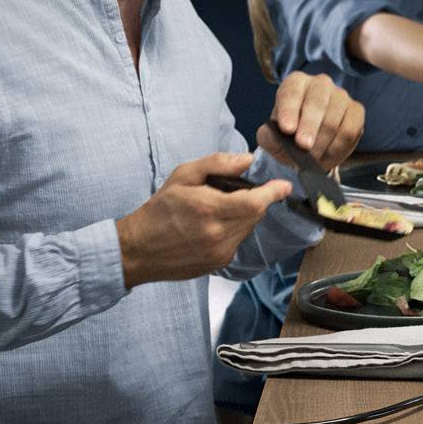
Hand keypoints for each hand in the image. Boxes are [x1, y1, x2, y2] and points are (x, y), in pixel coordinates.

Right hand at [115, 153, 291, 286]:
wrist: (139, 249)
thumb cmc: (159, 210)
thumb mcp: (183, 176)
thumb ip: (217, 164)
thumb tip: (247, 160)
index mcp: (209, 209)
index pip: (254, 202)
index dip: (272, 193)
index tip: (283, 186)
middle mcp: (218, 234)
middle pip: (255, 215)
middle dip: (255, 201)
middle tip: (237, 192)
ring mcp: (220, 252)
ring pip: (248, 228)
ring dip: (243, 215)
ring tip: (218, 208)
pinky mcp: (219, 263)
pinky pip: (237, 241)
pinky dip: (233, 229)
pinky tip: (213, 225)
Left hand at [267, 71, 363, 171]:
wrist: (310, 144)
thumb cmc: (289, 136)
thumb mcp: (272, 137)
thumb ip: (268, 136)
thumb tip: (271, 134)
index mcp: (295, 83)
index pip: (292, 93)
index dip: (290, 111)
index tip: (287, 129)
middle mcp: (320, 84)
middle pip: (317, 103)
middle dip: (309, 127)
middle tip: (303, 146)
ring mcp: (341, 95)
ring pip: (334, 119)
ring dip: (322, 143)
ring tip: (312, 159)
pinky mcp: (356, 110)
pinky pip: (350, 130)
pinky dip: (338, 148)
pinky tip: (327, 157)